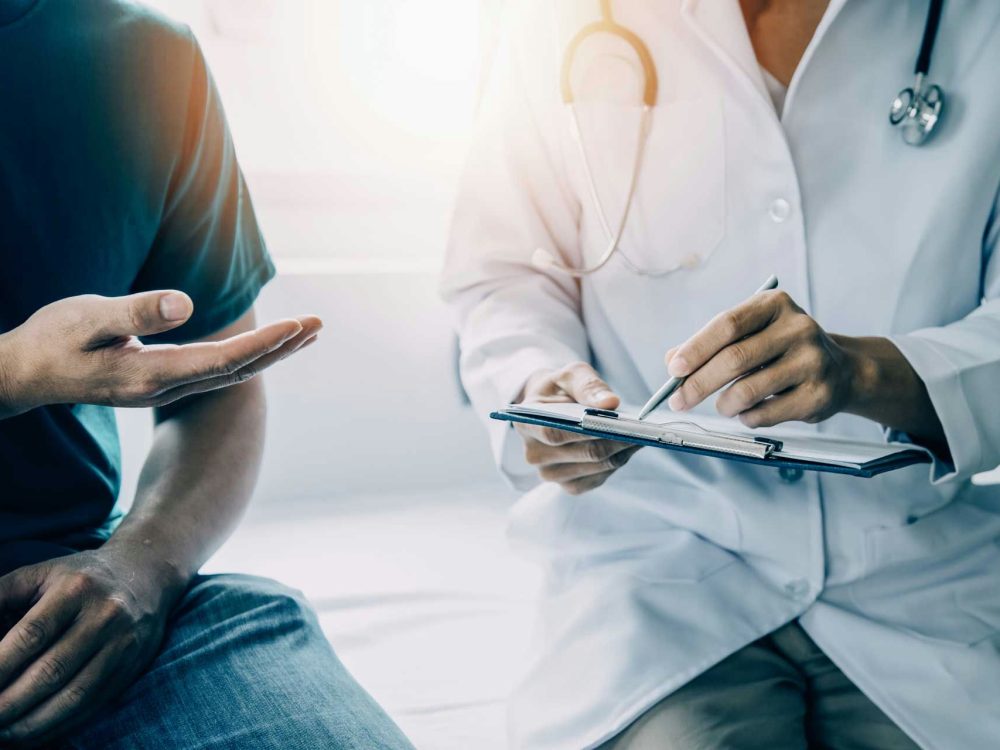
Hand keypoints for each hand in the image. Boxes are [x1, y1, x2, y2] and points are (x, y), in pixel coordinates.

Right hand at [0, 290, 321, 417]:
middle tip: (320, 323)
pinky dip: (248, 356)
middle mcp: (165, 387)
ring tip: (308, 333)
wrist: (23, 376)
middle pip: (238, 370)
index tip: (300, 325)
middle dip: (281, 347)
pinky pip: (217, 371)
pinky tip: (265, 346)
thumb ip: (135, 312)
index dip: (265, 343)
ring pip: (231, 373)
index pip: (223, 360)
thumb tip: (187, 304)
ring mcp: (164, 389)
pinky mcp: (162, 382)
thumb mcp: (86, 318)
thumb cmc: (50, 340)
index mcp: (150, 374)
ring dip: (271, 353)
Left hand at [0, 546, 178, 745]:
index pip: (32, 635)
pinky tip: (33, 733)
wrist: (146, 574)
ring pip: (74, 694)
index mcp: (76, 588)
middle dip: (9, 703)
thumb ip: (1, 596)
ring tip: (4, 733)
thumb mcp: (40, 574)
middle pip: (51, 670)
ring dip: (32, 723)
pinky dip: (60, 725)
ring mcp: (122, 643)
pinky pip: (94, 704)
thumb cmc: (79, 578)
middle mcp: (105, 615)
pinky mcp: (132, 666)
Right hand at [515, 362, 640, 494]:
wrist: (552, 407)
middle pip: (585, 452)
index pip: (556, 433)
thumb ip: (588, 385)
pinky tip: (629, 447)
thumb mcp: (571, 375)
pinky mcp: (570, 485)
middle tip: (644, 429)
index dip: (592, 429)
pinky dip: (618, 461)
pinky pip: (600, 477)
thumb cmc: (561, 389)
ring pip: (598, 466)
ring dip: (622, 451)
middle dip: (618, 439)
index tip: (622, 421)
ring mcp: (551, 474)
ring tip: (641, 434)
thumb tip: (611, 403)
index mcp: (527, 424)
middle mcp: (534, 455)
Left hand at [664, 290, 857, 427]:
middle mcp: (798, 328)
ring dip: (723, 404)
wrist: (842, 370)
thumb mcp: (750, 333)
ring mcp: (812, 362)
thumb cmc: (779, 349)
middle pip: (734, 359)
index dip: (696, 348)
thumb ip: (710, 344)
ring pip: (747, 391)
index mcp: (774, 304)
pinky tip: (748, 411)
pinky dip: (745, 417)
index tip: (673, 369)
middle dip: (698, 384)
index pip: (727, 324)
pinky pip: (764, 414)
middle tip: (678, 400)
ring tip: (722, 405)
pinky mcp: (818, 395)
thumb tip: (672, 362)